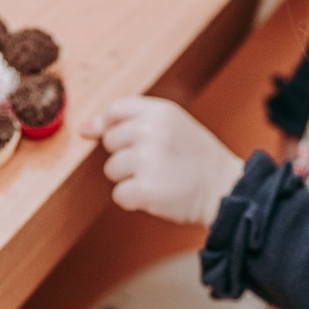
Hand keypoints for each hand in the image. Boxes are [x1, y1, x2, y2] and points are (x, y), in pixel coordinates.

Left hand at [80, 96, 245, 226]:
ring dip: (130, 178)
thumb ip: (129, 121)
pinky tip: (157, 194)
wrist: (225, 189)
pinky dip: (135, 199)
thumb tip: (83, 128)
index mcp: (160, 111)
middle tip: (157, 161)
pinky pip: (119, 195)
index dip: (114, 126)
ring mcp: (148, 160)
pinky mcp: (146, 189)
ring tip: (160, 177)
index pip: (115, 109)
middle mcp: (151, 131)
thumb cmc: (197, 158)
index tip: (129, 141)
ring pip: (111, 170)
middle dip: (126, 155)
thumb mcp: (171, 125)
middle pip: (109, 142)